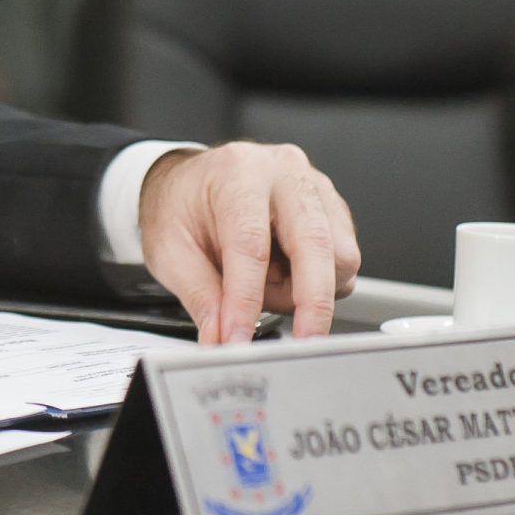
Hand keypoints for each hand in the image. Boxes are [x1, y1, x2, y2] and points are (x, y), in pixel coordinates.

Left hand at [138, 143, 358, 345]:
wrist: (192, 182)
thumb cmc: (182, 205)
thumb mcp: (170, 249)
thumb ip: (200, 296)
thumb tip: (220, 338)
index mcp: (238, 173)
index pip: (251, 244)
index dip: (247, 299)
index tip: (238, 338)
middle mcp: (283, 172)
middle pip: (316, 243)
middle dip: (312, 303)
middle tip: (299, 342)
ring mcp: (314, 188)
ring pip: (341, 255)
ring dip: (311, 290)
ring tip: (268, 287)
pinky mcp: (333, 209)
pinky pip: (344, 258)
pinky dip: (320, 281)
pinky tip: (285, 274)